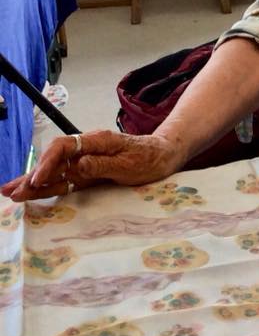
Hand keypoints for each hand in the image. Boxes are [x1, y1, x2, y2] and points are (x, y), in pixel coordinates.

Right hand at [0, 131, 185, 201]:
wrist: (166, 156)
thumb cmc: (150, 158)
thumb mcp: (128, 163)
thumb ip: (102, 165)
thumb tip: (76, 166)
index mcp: (97, 141)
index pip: (64, 147)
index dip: (47, 163)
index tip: (37, 180)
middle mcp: (88, 150)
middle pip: (54, 160)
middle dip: (32, 175)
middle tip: (11, 191)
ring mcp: (88, 162)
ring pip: (57, 172)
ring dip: (35, 183)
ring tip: (12, 193)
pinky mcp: (90, 173)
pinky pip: (67, 180)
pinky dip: (50, 187)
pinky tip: (34, 193)